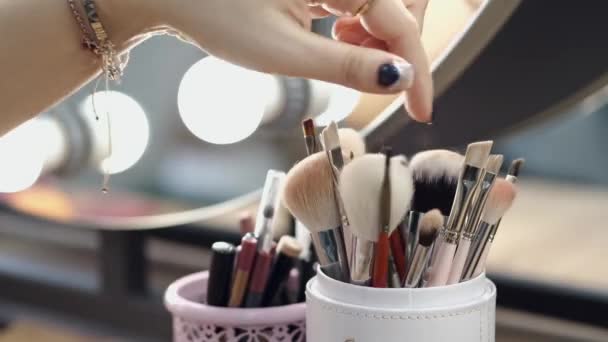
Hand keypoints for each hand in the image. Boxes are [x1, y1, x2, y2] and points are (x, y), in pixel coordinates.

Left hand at [144, 0, 431, 121]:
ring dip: (380, 37)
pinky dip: (361, 24)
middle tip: (379, 80)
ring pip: (384, 4)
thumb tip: (399, 78)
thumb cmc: (214, 12)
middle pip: (403, 6)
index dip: (417, 70)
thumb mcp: (284, 52)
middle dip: (400, 47)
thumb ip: (347, 66)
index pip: (402, 23)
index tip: (421, 108)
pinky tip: (339, 34)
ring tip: (348, 55)